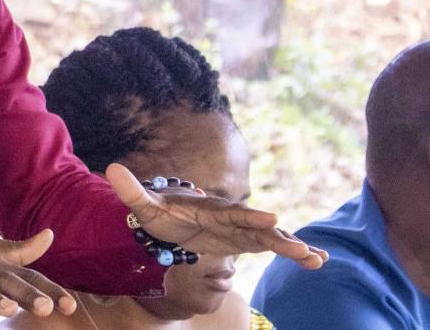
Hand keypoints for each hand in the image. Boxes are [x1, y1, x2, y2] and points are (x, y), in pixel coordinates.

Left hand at [106, 164, 327, 268]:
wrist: (170, 221)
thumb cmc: (159, 215)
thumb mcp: (144, 206)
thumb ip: (131, 190)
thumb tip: (110, 169)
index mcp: (213, 208)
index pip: (234, 213)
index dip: (252, 216)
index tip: (272, 218)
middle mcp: (234, 218)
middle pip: (259, 227)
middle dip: (281, 236)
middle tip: (302, 248)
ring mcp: (244, 231)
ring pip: (272, 238)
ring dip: (294, 247)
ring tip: (317, 259)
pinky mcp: (249, 243)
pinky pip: (275, 247)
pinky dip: (295, 252)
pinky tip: (318, 261)